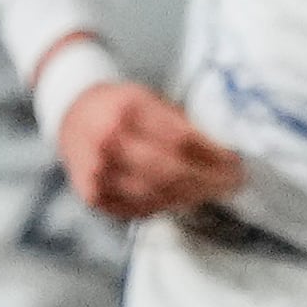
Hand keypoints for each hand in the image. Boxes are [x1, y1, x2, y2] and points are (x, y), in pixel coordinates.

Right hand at [53, 81, 243, 217]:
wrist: (72, 115)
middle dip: (209, 181)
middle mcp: (109, 142)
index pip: (181, 140)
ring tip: (213, 192)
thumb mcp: (147, 97)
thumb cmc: (118, 106)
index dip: (213, 156)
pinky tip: (184, 199)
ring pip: (158, 195)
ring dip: (192, 197)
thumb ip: (178, 121)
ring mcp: (98, 172)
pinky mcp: (93, 196)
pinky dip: (166, 206)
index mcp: (127, 110)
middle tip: (232, 183)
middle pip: (171, 171)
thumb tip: (221, 148)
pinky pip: (140, 209)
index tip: (235, 162)